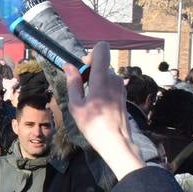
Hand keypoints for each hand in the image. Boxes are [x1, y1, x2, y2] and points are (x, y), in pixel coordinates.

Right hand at [65, 43, 143, 181]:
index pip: (102, 49)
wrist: (116, 142)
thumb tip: (69, 66)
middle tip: (81, 88)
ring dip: (96, 81)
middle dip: (89, 71)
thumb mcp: (76, 105)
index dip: (90, 53)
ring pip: (106, 74)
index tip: (83, 69)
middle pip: (101, 63)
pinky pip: (111, 83)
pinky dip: (103, 88)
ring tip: (89, 100)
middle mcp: (114, 78)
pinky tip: (98, 104)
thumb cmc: (93, 125)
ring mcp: (121, 86)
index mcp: (102, 78)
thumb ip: (73, 83)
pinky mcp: (123, 94)